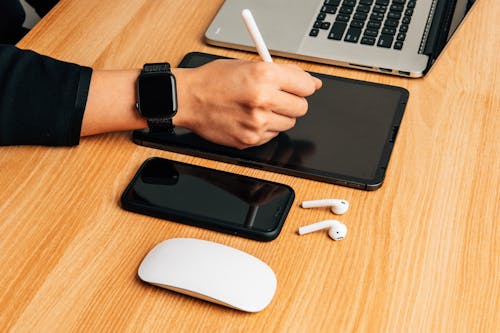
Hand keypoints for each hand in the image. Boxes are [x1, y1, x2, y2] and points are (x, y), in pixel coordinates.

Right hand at [172, 59, 321, 148]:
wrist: (188, 99)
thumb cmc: (213, 80)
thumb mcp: (248, 65)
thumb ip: (283, 73)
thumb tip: (313, 83)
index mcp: (265, 75)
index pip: (306, 86)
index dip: (304, 86)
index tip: (301, 88)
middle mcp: (263, 99)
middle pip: (301, 108)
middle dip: (292, 102)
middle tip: (276, 97)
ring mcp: (257, 122)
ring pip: (288, 124)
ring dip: (279, 116)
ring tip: (258, 108)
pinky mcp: (250, 139)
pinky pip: (272, 135)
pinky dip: (265, 128)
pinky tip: (249, 118)